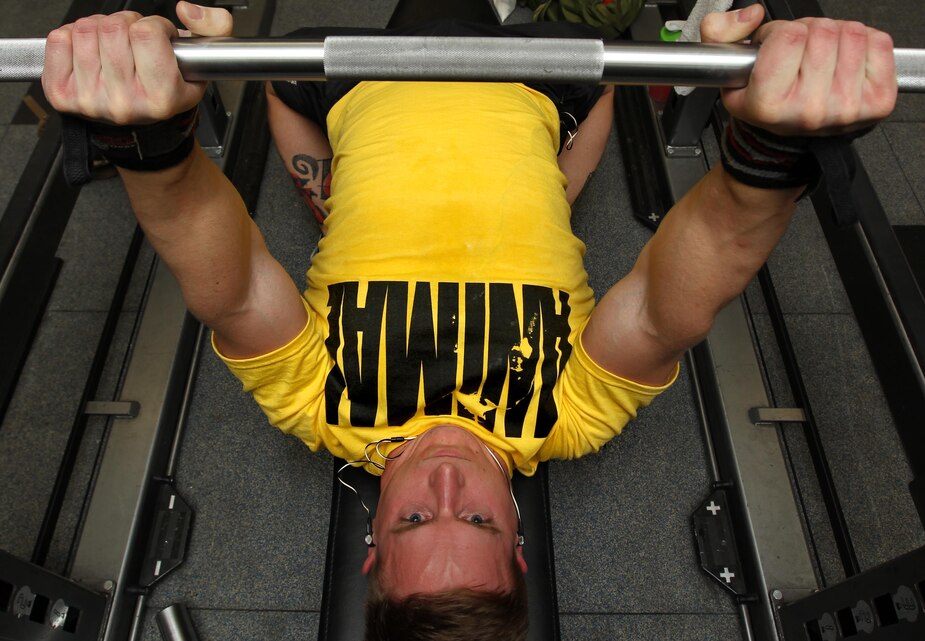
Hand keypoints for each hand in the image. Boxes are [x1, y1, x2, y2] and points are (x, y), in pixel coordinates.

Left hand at [42, 1, 231, 124]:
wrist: (140, 133)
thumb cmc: (166, 96)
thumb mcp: (202, 67)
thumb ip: (214, 29)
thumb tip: (186, 10)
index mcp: (160, 97)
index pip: (146, 32)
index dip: (154, 25)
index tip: (158, 38)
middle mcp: (124, 102)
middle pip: (113, 27)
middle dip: (125, 24)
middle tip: (133, 41)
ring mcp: (90, 100)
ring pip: (85, 29)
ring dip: (100, 28)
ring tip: (113, 46)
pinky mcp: (63, 95)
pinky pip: (59, 40)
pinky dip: (73, 36)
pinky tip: (90, 52)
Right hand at [701, 5, 896, 135]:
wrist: (791, 139)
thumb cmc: (766, 102)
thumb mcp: (728, 70)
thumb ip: (720, 32)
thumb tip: (752, 14)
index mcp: (770, 104)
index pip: (788, 35)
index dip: (780, 33)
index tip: (775, 50)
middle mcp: (809, 110)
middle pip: (823, 31)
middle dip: (810, 33)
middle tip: (800, 56)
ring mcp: (848, 108)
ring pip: (852, 32)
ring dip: (836, 37)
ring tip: (821, 60)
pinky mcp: (878, 102)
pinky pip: (880, 43)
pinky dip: (864, 45)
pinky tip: (845, 64)